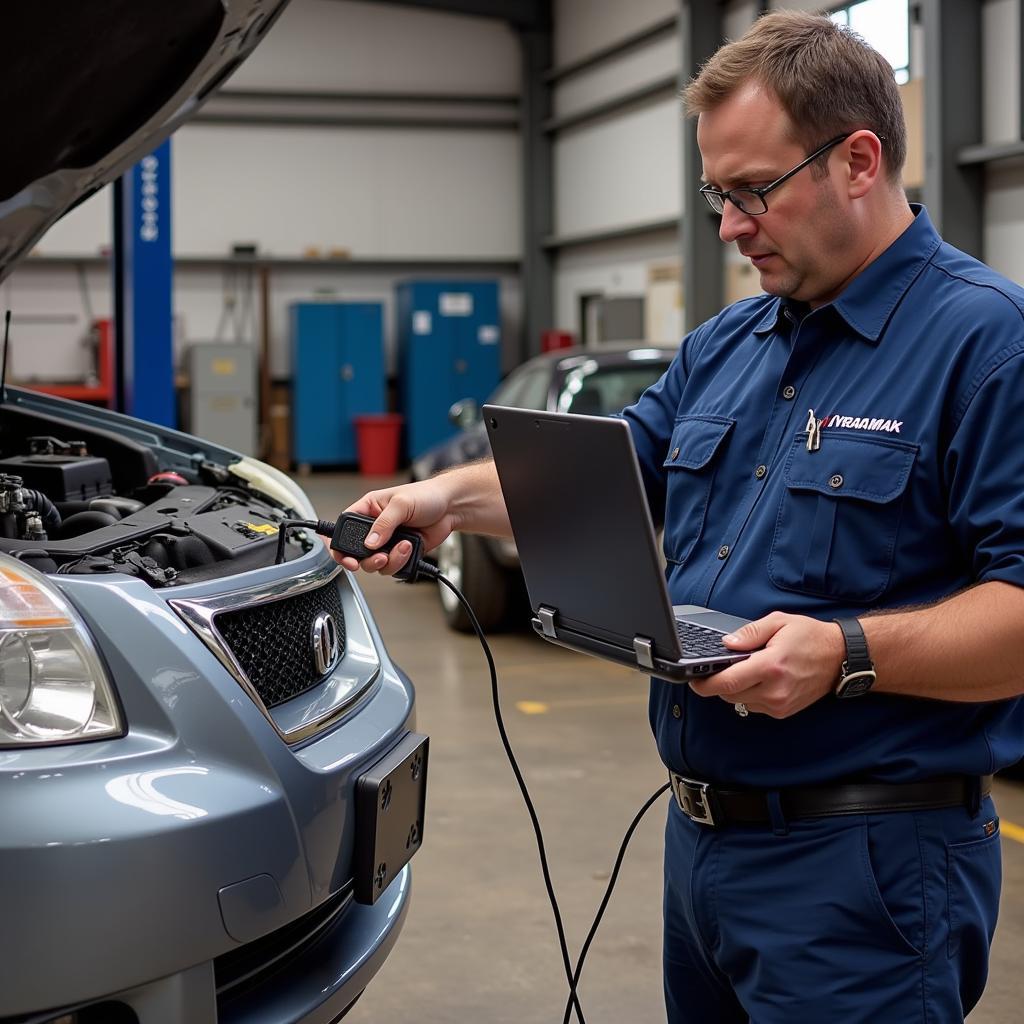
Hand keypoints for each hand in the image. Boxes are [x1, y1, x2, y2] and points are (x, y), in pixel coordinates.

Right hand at [332, 478, 459, 576]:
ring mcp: (387, 542)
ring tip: (404, 546)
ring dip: (390, 560)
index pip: (343, 529)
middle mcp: (375, 528)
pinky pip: (393, 567)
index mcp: (368, 510)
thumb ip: (384, 523)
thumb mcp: (401, 504)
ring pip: (376, 564)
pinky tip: (410, 549)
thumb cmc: (426, 495)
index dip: (340, 546)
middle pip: (358, 554)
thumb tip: (370, 542)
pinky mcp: (400, 553)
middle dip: (369, 560)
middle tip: (380, 557)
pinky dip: (401, 562)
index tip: (347, 558)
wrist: (451, 507)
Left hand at [688, 612, 845, 718]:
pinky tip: (760, 680)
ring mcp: (779, 705)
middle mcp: (774, 690)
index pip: (727, 683)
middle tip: (722, 666)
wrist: (840, 658)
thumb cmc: (810, 637)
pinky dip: (749, 695)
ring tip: (747, 670)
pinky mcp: (783, 712)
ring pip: (740, 702)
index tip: (694, 680)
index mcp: (770, 667)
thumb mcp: (778, 622)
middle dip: (720, 682)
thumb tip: (726, 644)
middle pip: (729, 695)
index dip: (705, 684)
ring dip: (735, 689)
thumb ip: (748, 634)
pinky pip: (753, 706)